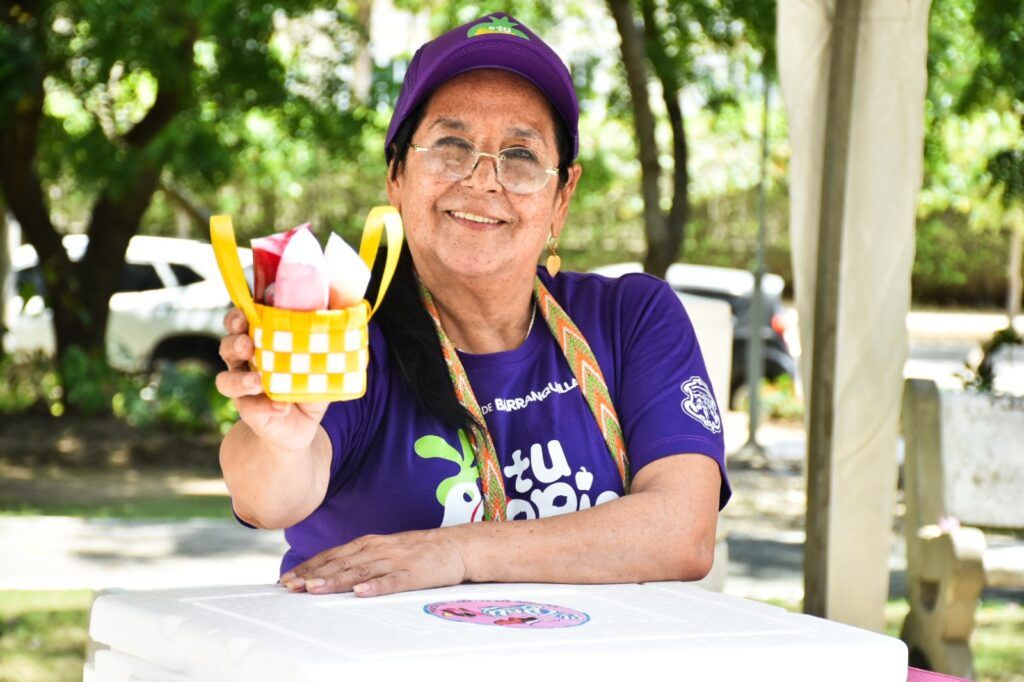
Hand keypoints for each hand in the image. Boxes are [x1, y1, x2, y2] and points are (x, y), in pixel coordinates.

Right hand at [215, 307, 327, 453]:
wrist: (301, 426)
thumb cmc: (309, 381)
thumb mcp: (323, 358)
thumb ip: (328, 334)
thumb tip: (344, 307)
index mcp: (259, 341)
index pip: (240, 322)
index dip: (237, 316)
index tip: (245, 314)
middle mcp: (245, 362)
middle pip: (227, 346)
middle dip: (234, 342)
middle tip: (247, 345)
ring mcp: (243, 388)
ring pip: (225, 380)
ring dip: (240, 379)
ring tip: (258, 382)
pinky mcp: (249, 411)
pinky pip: (249, 408)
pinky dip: (265, 407)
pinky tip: (281, 408)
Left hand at [279, 529, 467, 596]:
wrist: (456, 546)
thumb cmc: (418, 551)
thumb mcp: (385, 549)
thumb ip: (361, 559)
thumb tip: (331, 572)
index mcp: (370, 543)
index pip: (333, 555)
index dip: (310, 566)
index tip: (289, 577)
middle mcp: (378, 549)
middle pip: (341, 563)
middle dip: (313, 575)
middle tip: (291, 586)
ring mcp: (396, 561)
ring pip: (360, 572)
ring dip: (335, 581)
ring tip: (314, 589)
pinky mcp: (414, 574)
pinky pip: (392, 582)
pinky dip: (375, 587)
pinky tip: (360, 594)